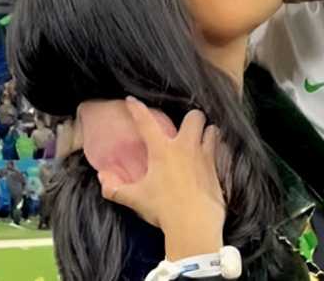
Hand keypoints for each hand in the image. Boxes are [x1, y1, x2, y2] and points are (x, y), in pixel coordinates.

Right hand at [98, 98, 225, 258]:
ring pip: (213, 130)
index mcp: (162, 150)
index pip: (146, 123)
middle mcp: (186, 147)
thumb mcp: (135, 199)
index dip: (137, 109)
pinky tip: (211, 159)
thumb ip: (115, 189)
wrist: (194, 224)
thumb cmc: (163, 209)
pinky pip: (221, 151)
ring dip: (207, 133)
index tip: (131, 100)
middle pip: (195, 116)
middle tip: (185, 128)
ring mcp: (205, 157)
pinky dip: (217, 151)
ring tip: (201, 140)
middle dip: (191, 118)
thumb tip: (102, 179)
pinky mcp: (218, 170)